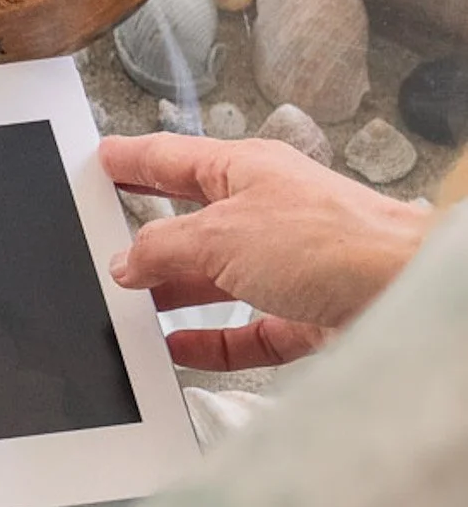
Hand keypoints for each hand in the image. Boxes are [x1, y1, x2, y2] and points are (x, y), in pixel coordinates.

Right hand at [100, 133, 432, 369]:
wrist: (402, 290)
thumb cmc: (333, 239)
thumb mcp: (220, 234)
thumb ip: (164, 248)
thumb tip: (128, 261)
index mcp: (246, 172)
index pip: (174, 159)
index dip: (133, 159)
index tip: (104, 159)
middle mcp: (266, 213)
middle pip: (193, 222)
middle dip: (149, 233)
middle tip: (106, 234)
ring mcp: (287, 265)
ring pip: (217, 279)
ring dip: (175, 292)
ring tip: (132, 303)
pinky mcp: (304, 314)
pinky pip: (244, 330)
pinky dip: (210, 342)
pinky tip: (179, 348)